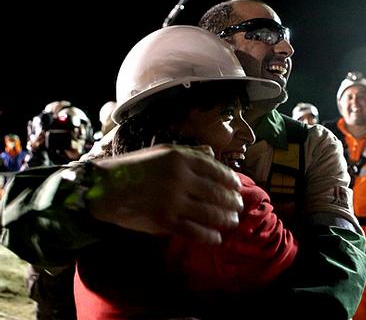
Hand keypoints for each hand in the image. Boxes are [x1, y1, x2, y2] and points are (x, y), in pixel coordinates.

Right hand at [88, 144, 242, 244]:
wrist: (103, 188)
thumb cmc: (134, 168)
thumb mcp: (161, 152)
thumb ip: (189, 153)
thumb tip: (212, 153)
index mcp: (180, 158)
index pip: (216, 170)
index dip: (231, 180)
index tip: (237, 186)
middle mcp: (180, 178)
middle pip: (217, 193)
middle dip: (232, 202)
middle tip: (238, 207)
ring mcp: (173, 201)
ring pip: (210, 213)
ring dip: (226, 219)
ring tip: (232, 221)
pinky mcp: (165, 221)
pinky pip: (194, 231)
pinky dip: (209, 236)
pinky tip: (216, 238)